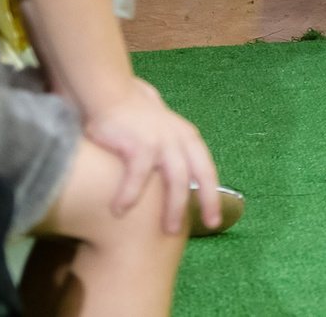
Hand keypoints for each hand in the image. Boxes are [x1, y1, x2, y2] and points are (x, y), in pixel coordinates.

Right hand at [81, 87, 220, 235]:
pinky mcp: (140, 143)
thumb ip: (168, 158)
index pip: (207, 171)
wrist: (110, 95)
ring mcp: (162, 141)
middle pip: (197, 177)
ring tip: (166, 230)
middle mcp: (180, 140)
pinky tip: (120, 211)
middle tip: (192, 230)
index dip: (212, 197)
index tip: (214, 222)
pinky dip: (130, 195)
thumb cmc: (133, 121)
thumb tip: (170, 190)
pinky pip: (138, 175)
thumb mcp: (160, 137)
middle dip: (200, 205)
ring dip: (173, 207)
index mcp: (187, 139)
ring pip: (177, 180)